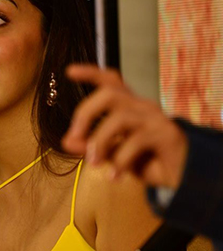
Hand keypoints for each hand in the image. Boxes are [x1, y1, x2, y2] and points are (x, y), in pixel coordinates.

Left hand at [62, 64, 188, 189]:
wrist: (184, 179)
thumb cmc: (149, 162)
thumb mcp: (114, 155)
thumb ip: (92, 146)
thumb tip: (66, 141)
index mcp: (130, 107)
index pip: (112, 81)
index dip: (91, 73)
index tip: (69, 71)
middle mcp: (143, 107)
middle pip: (110, 93)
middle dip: (86, 113)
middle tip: (73, 136)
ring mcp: (156, 119)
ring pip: (120, 118)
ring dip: (100, 142)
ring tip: (93, 163)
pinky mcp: (166, 135)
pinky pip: (136, 141)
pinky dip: (120, 161)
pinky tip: (114, 177)